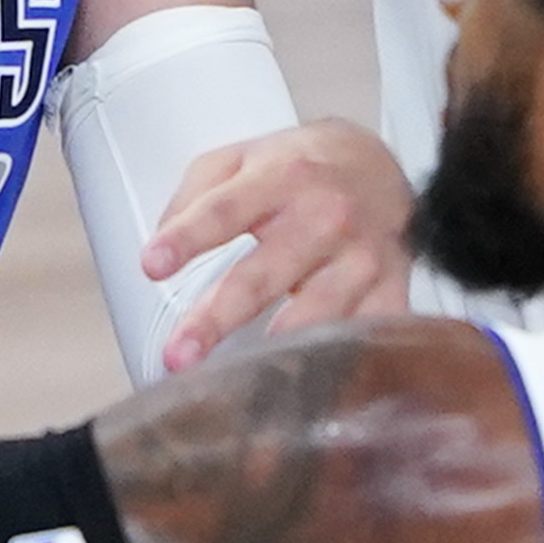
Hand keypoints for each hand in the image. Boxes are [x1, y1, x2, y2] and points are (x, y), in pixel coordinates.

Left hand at [150, 117, 417, 370]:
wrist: (381, 166)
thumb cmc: (303, 168)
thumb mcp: (243, 157)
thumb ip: (196, 194)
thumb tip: (161, 245)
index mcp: (283, 177)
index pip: (226, 209)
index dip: (187, 238)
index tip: (153, 265)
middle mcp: (326, 217)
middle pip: (264, 274)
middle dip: (217, 318)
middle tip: (178, 354)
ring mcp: (362, 257)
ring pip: (315, 314)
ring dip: (272, 352)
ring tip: (232, 383)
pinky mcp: (391, 289)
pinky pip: (363, 335)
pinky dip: (335, 362)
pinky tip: (304, 385)